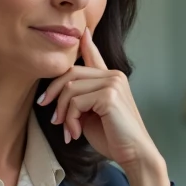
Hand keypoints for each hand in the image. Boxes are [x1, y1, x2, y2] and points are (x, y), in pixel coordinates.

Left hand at [38, 27, 160, 172]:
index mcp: (111, 78)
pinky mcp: (109, 95)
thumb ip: (81, 99)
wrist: (134, 154)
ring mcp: (113, 83)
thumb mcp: (92, 114)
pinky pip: (75, 102)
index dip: (85, 42)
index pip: (93, 55)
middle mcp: (113, 75)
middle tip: (52, 117)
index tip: (81, 31)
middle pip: (71, 73)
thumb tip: (60, 94)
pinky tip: (75, 134)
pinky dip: (70, 120)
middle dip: (54, 94)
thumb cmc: (113, 137)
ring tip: (67, 130)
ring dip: (62, 113)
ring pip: (70, 89)